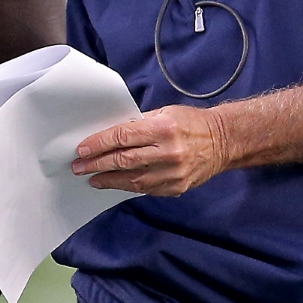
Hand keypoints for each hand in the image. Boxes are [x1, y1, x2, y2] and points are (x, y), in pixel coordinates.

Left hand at [71, 105, 229, 196]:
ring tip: (92, 178)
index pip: (123, 137)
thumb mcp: (165, 113)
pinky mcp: (176, 187)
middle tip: (79, 167)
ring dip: (108, 180)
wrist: (224, 142)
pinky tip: (114, 183)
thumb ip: (138, 124)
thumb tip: (109, 135)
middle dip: (97, 164)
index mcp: (164, 129)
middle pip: (124, 160)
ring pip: (132, 180)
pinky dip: (127, 186)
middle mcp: (169, 152)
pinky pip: (145, 189)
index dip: (99, 144)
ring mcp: (173, 173)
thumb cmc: (191, 123)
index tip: (82, 149)